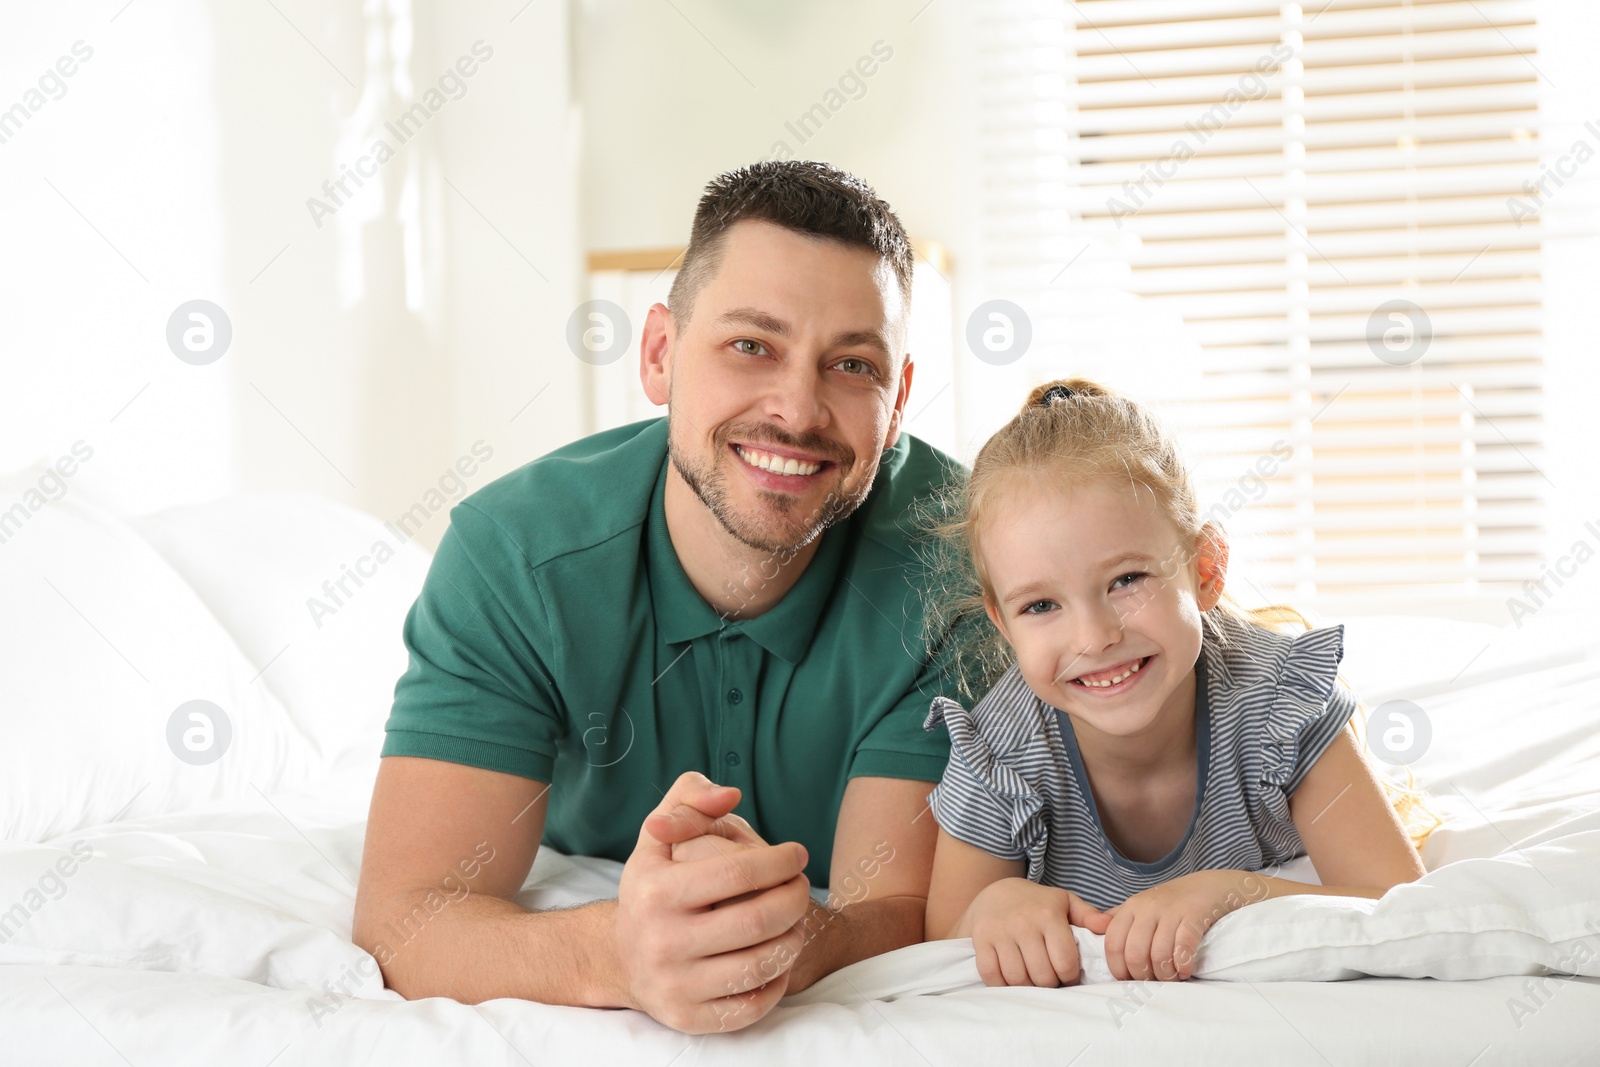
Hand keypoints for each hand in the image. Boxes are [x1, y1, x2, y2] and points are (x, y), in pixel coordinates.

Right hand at [614, 772, 811, 1033]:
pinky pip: (752, 1005)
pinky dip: (777, 981)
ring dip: (793, 937)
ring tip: (795, 918)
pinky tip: (778, 956)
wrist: (618, 957)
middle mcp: (661, 941)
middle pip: (757, 920)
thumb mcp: (658, 835)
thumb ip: (690, 798)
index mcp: (655, 891)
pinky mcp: (689, 1018)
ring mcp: (675, 985)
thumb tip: (730, 794)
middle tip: (802, 885)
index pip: (738, 872)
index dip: (780, 861)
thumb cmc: (652, 887)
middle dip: (795, 898)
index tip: (797, 854)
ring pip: (761, 965)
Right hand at [959, 877, 1099, 987]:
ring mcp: (1000, 932)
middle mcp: (1023, 923)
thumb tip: (1108, 926)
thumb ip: (1088, 915)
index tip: (1068, 974)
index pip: (1065, 962)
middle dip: (1049, 984)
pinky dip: (1002, 984)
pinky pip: (992, 975)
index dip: (1070, 976)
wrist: (995, 892)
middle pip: (1042, 975)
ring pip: (1017, 978)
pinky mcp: (981, 941)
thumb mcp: (1063, 902)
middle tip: (1049, 978)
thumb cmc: (1036, 903)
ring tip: (1032, 978)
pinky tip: (1011, 978)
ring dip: (1027, 986)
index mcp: (1048, 915)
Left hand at [1077, 870, 1240, 980]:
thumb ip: (1119, 921)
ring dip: (1165, 974)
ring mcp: (1171, 910)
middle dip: (1143, 976)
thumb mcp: (1142, 906)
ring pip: (1158, 954)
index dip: (1118, 969)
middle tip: (1154, 981)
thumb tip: (1094, 937)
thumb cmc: (1174, 902)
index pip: (1112, 944)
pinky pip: (1183, 948)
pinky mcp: (1194, 915)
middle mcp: (1147, 907)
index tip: (1129, 980)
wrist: (1211, 885)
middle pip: (1134, 953)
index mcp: (1130, 907)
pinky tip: (1185, 969)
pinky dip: (1183, 966)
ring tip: (1172, 977)